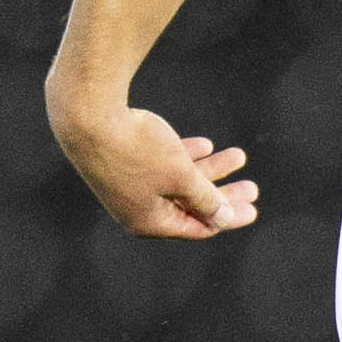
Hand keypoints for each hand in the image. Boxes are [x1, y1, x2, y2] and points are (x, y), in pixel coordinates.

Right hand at [55, 96, 256, 240]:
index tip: (253, 208)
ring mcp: (130, 185)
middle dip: (224, 194)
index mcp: (149, 222)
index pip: (197, 226)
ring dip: (210, 170)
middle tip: (253, 188)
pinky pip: (162, 164)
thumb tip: (223, 218)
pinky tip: (205, 146)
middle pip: (191, 205)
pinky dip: (185, 157)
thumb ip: (205, 198)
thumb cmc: (136, 149)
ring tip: (238, 156)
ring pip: (179, 181)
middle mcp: (139, 208)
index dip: (227, 216)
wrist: (88, 114)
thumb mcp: (180, 177)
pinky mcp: (124, 160)